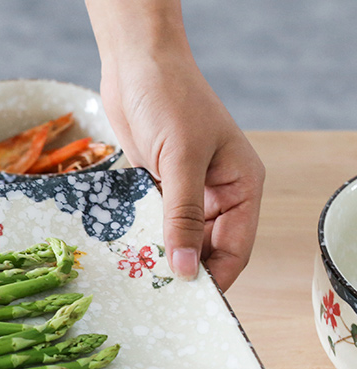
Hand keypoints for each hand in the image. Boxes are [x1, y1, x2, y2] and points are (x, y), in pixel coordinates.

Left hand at [101, 50, 264, 290]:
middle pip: (207, 250)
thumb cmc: (169, 100)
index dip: (215, 279)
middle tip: (156, 298)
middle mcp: (219, 193)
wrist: (136, 63)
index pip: (235, 249)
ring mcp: (188, 191)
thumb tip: (185, 270)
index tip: (188, 305)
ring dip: (162, 258)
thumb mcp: (181, 159)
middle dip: (185, 272)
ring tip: (139, 282)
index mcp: (242, 186)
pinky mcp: (159, 186)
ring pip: (180, 240)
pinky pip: (156, 224)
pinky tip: (127, 256)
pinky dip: (145, 239)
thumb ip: (183, 216)